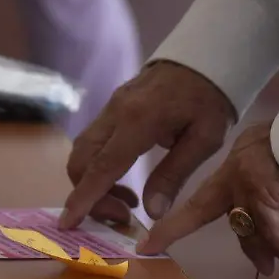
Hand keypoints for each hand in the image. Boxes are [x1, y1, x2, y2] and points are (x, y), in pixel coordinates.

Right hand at [60, 61, 235, 227]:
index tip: (68, 223)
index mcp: (138, 122)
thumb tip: (151, 212)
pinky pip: (93, 142)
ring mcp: (111, 108)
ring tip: (127, 201)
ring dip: (93, 182)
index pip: (102, 167)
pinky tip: (123, 180)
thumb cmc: (211, 99)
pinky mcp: (112, 107)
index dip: (83, 198)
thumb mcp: (204, 140)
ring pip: (82, 151)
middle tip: (122, 215)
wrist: (206, 56)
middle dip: (89, 195)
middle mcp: (115, 113)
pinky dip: (97, 167)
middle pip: (81, 160)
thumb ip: (174, 175)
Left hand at [136, 122, 278, 276]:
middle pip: (225, 219)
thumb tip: (278, 235)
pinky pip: (276, 236)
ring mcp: (245, 187)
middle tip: (261, 266)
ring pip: (254, 232)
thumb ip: (272, 200)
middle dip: (238, 244)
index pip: (200, 201)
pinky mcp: (264, 197)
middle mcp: (233, 176)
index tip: (148, 245)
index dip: (175, 226)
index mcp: (234, 167)